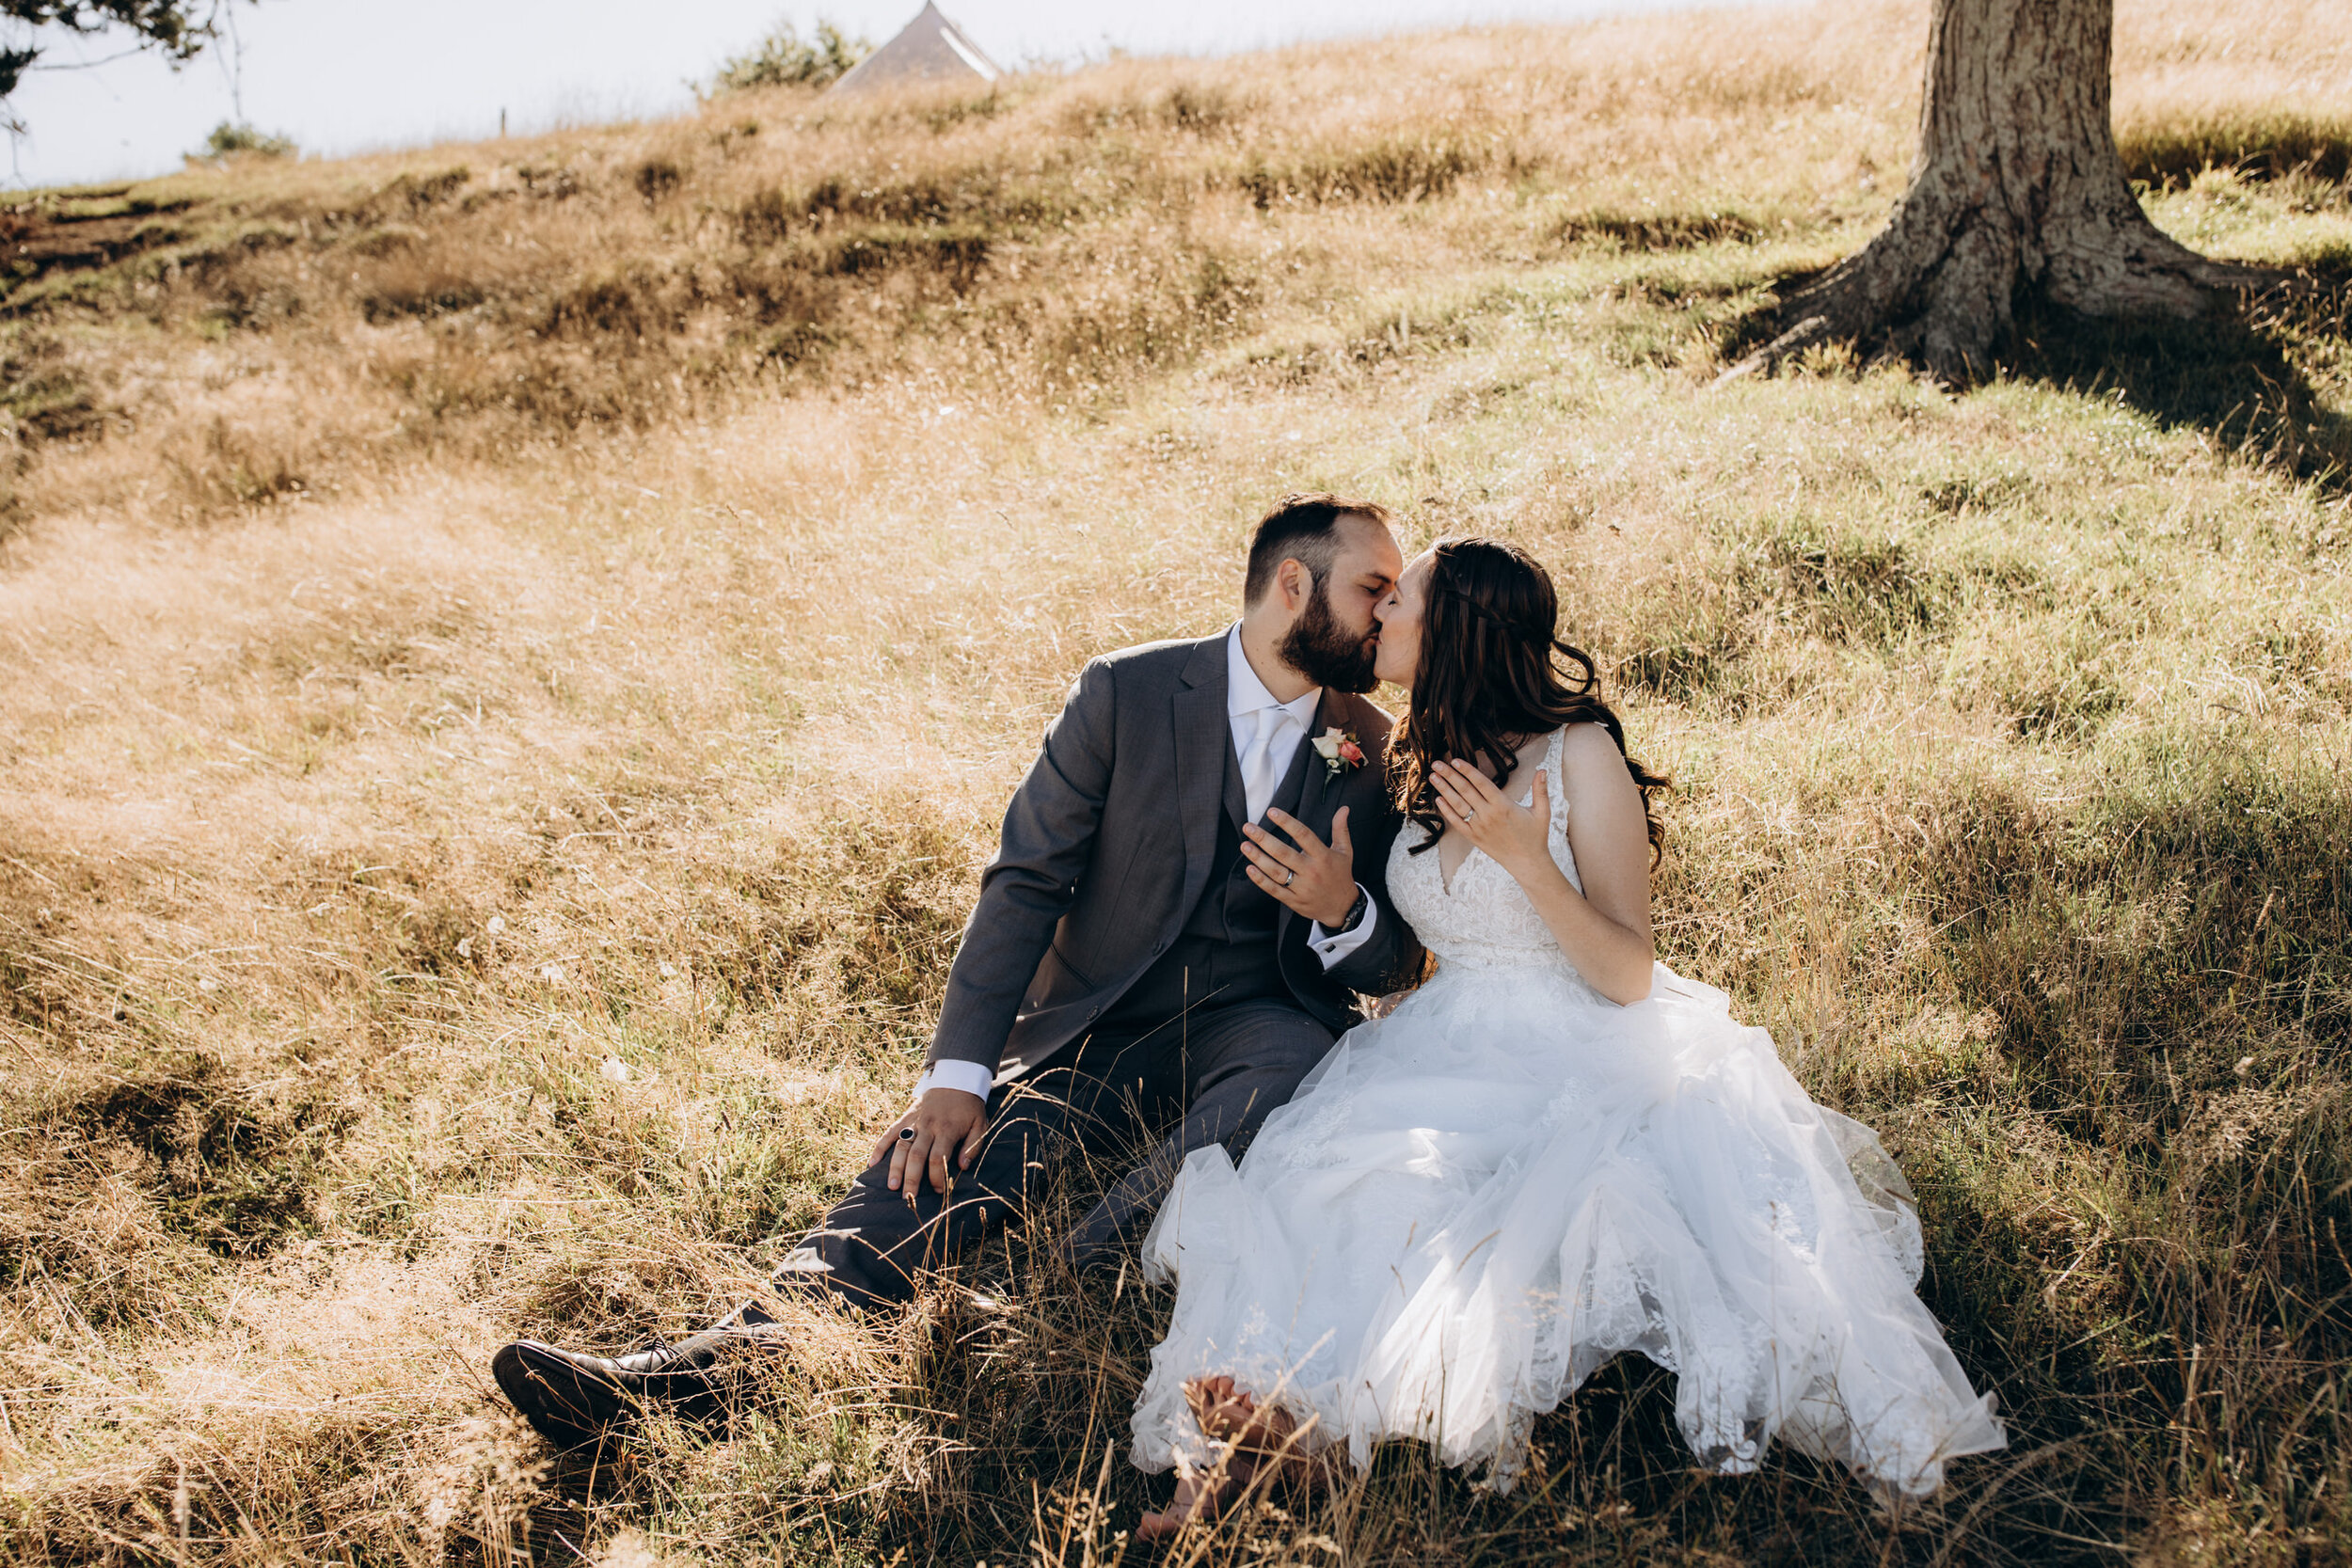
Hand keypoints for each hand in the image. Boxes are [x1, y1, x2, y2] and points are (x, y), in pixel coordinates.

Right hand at [871, 1087, 988, 1198]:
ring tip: (891, 1185)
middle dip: (912, 1177)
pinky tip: (872, 1164)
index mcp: (947, 1129)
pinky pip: (890, 1133)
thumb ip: (972, 1146)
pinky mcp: (906, 1117)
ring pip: (901, 1145)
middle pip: (917, 1154)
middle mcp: (928, 1126)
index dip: (936, 1176)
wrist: (956, 1078)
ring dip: (895, 1166)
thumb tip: (962, 1167)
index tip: (939, 1191)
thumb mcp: (980, 1124)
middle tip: (908, 1197)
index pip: (938, 1157)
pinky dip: (879, 1147)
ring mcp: (914, 1121)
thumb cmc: (969, 1107)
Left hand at [1242, 806, 1357, 927]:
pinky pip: (1274, 889)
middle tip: (1248, 827)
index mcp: (1323, 856)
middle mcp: (1311, 871)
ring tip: (1244, 845)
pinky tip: (1249, 868)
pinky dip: (1260, 880)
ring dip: (1258, 858)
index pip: (1303, 835)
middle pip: (1284, 853)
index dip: (1287, 822)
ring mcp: (1302, 887)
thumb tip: (1344, 808)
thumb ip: (1341, 829)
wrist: (1342, 908)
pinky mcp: (1293, 901)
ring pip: (1276, 872)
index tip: (1271, 811)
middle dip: (1263, 839)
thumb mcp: (1345, 851)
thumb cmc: (1341, 875)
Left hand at [1429, 759, 1552, 879]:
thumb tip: (1542, 769)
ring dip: (1444, 790)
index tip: (1455, 760)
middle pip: (1465, 791)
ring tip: (1433, 777)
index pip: (1481, 783)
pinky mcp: (1474, 837)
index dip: (1468, 771)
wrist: (1527, 862)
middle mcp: (1488, 815)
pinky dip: (1447, 811)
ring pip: (1458, 805)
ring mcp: (1479, 827)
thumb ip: (1540, 790)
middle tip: (1437, 763)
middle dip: (1450, 776)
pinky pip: (1457, 822)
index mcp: (1503, 806)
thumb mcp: (1542, 812)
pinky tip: (1438, 799)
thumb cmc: (1535, 836)